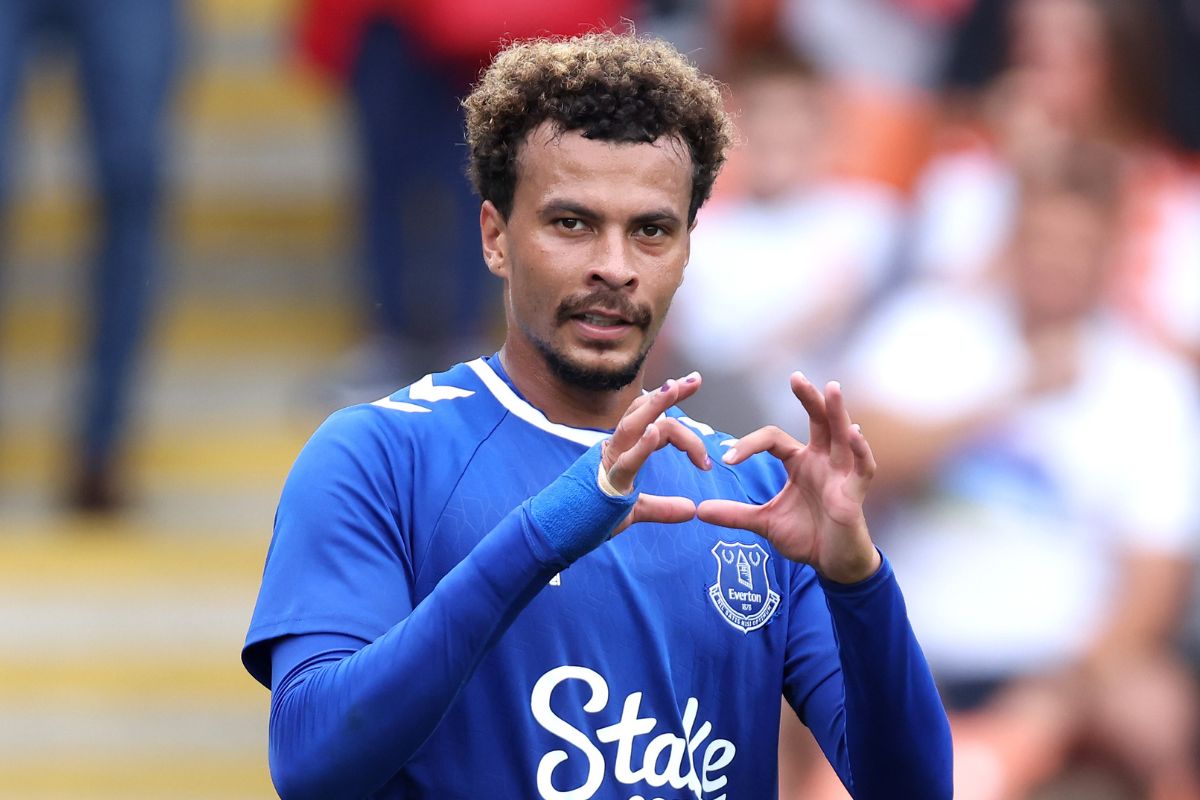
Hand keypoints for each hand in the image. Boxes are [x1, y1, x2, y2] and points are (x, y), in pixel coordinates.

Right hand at [604, 372, 710, 535]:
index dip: (670, 404)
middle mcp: (615, 449)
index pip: (649, 419)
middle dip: (669, 395)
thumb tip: (691, 509)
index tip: (694, 385)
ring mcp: (610, 462)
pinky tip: (654, 431)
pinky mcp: (608, 483)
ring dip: (655, 406)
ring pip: (632, 426)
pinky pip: (626, 461)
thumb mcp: (634, 511)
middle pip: (642, 412)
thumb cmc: (591, 516)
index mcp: (622, 450)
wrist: (559, 533)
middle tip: (695, 379)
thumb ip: (662, 508)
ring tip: (674, 388)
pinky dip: (641, 446)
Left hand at [697, 373, 880, 583]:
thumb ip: (735, 514)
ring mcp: (842, 474)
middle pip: (817, 421)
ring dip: (837, 412)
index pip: (773, 439)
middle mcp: (823, 460)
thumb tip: (699, 510)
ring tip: (832, 388)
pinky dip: (860, 449)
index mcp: (800, 462)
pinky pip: (862, 466)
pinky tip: (854, 433)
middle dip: (809, 399)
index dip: (749, 445)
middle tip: (796, 377)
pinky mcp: (855, 492)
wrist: (833, 564)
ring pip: (842, 435)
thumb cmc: (806, 537)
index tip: (726, 458)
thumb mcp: (765, 523)